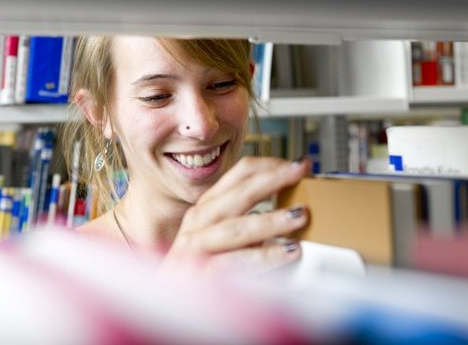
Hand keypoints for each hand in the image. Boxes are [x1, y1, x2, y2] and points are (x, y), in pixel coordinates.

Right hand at [162, 156, 310, 275]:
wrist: (167, 303)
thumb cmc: (199, 268)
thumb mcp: (222, 236)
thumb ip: (249, 219)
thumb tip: (294, 209)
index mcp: (208, 206)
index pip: (240, 174)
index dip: (271, 165)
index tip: (299, 164)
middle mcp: (199, 220)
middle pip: (240, 193)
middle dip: (273, 179)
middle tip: (301, 172)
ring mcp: (195, 246)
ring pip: (237, 227)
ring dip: (271, 220)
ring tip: (299, 216)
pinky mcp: (199, 275)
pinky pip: (235, 262)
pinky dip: (264, 257)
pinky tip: (287, 253)